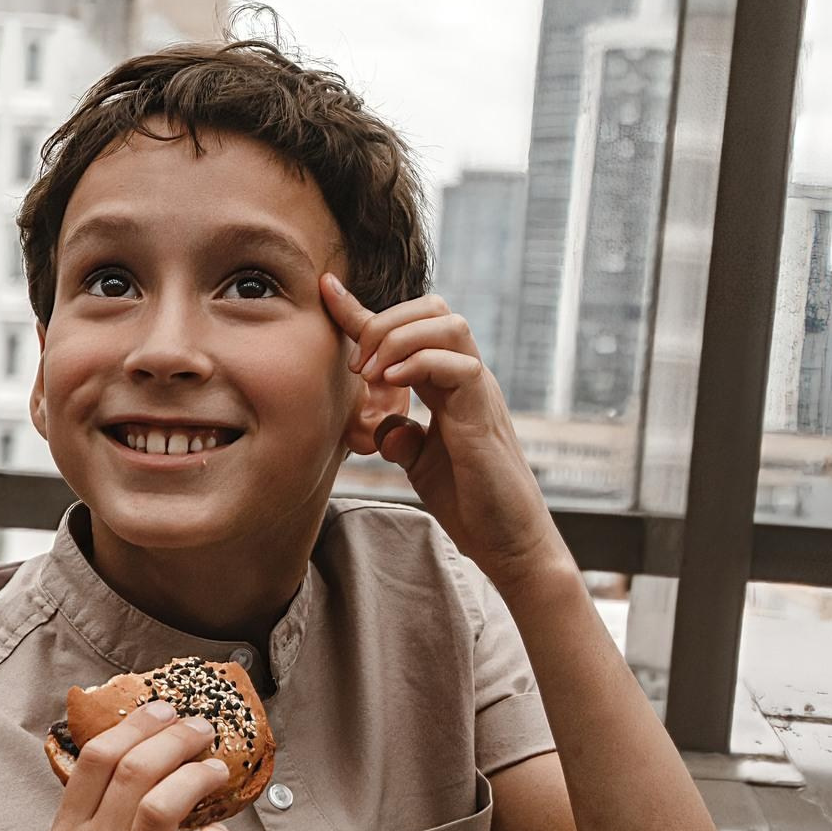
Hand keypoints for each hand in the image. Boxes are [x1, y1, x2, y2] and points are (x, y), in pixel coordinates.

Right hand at [35, 703, 236, 830]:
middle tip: (202, 730)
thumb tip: (136, 764)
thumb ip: (91, 824)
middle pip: (136, 770)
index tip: (164, 710)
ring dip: (198, 775)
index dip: (136, 725)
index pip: (96, 760)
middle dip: (176, 738)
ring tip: (217, 768)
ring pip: (166, 806)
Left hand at [322, 275, 573, 591]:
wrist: (505, 539)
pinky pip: (459, 366)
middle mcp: (465, 377)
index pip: (407, 330)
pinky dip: (421, 365)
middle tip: (356, 364)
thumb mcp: (419, 461)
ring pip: (449, 325)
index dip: (362, 310)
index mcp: (446, 383)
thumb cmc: (469, 500)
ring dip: (400, 339)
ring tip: (371, 374)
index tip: (326, 291)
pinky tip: (392, 385)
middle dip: (385, 321)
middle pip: (433, 309)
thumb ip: (400, 434)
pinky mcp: (483, 415)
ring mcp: (478, 392)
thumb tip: (380, 422)